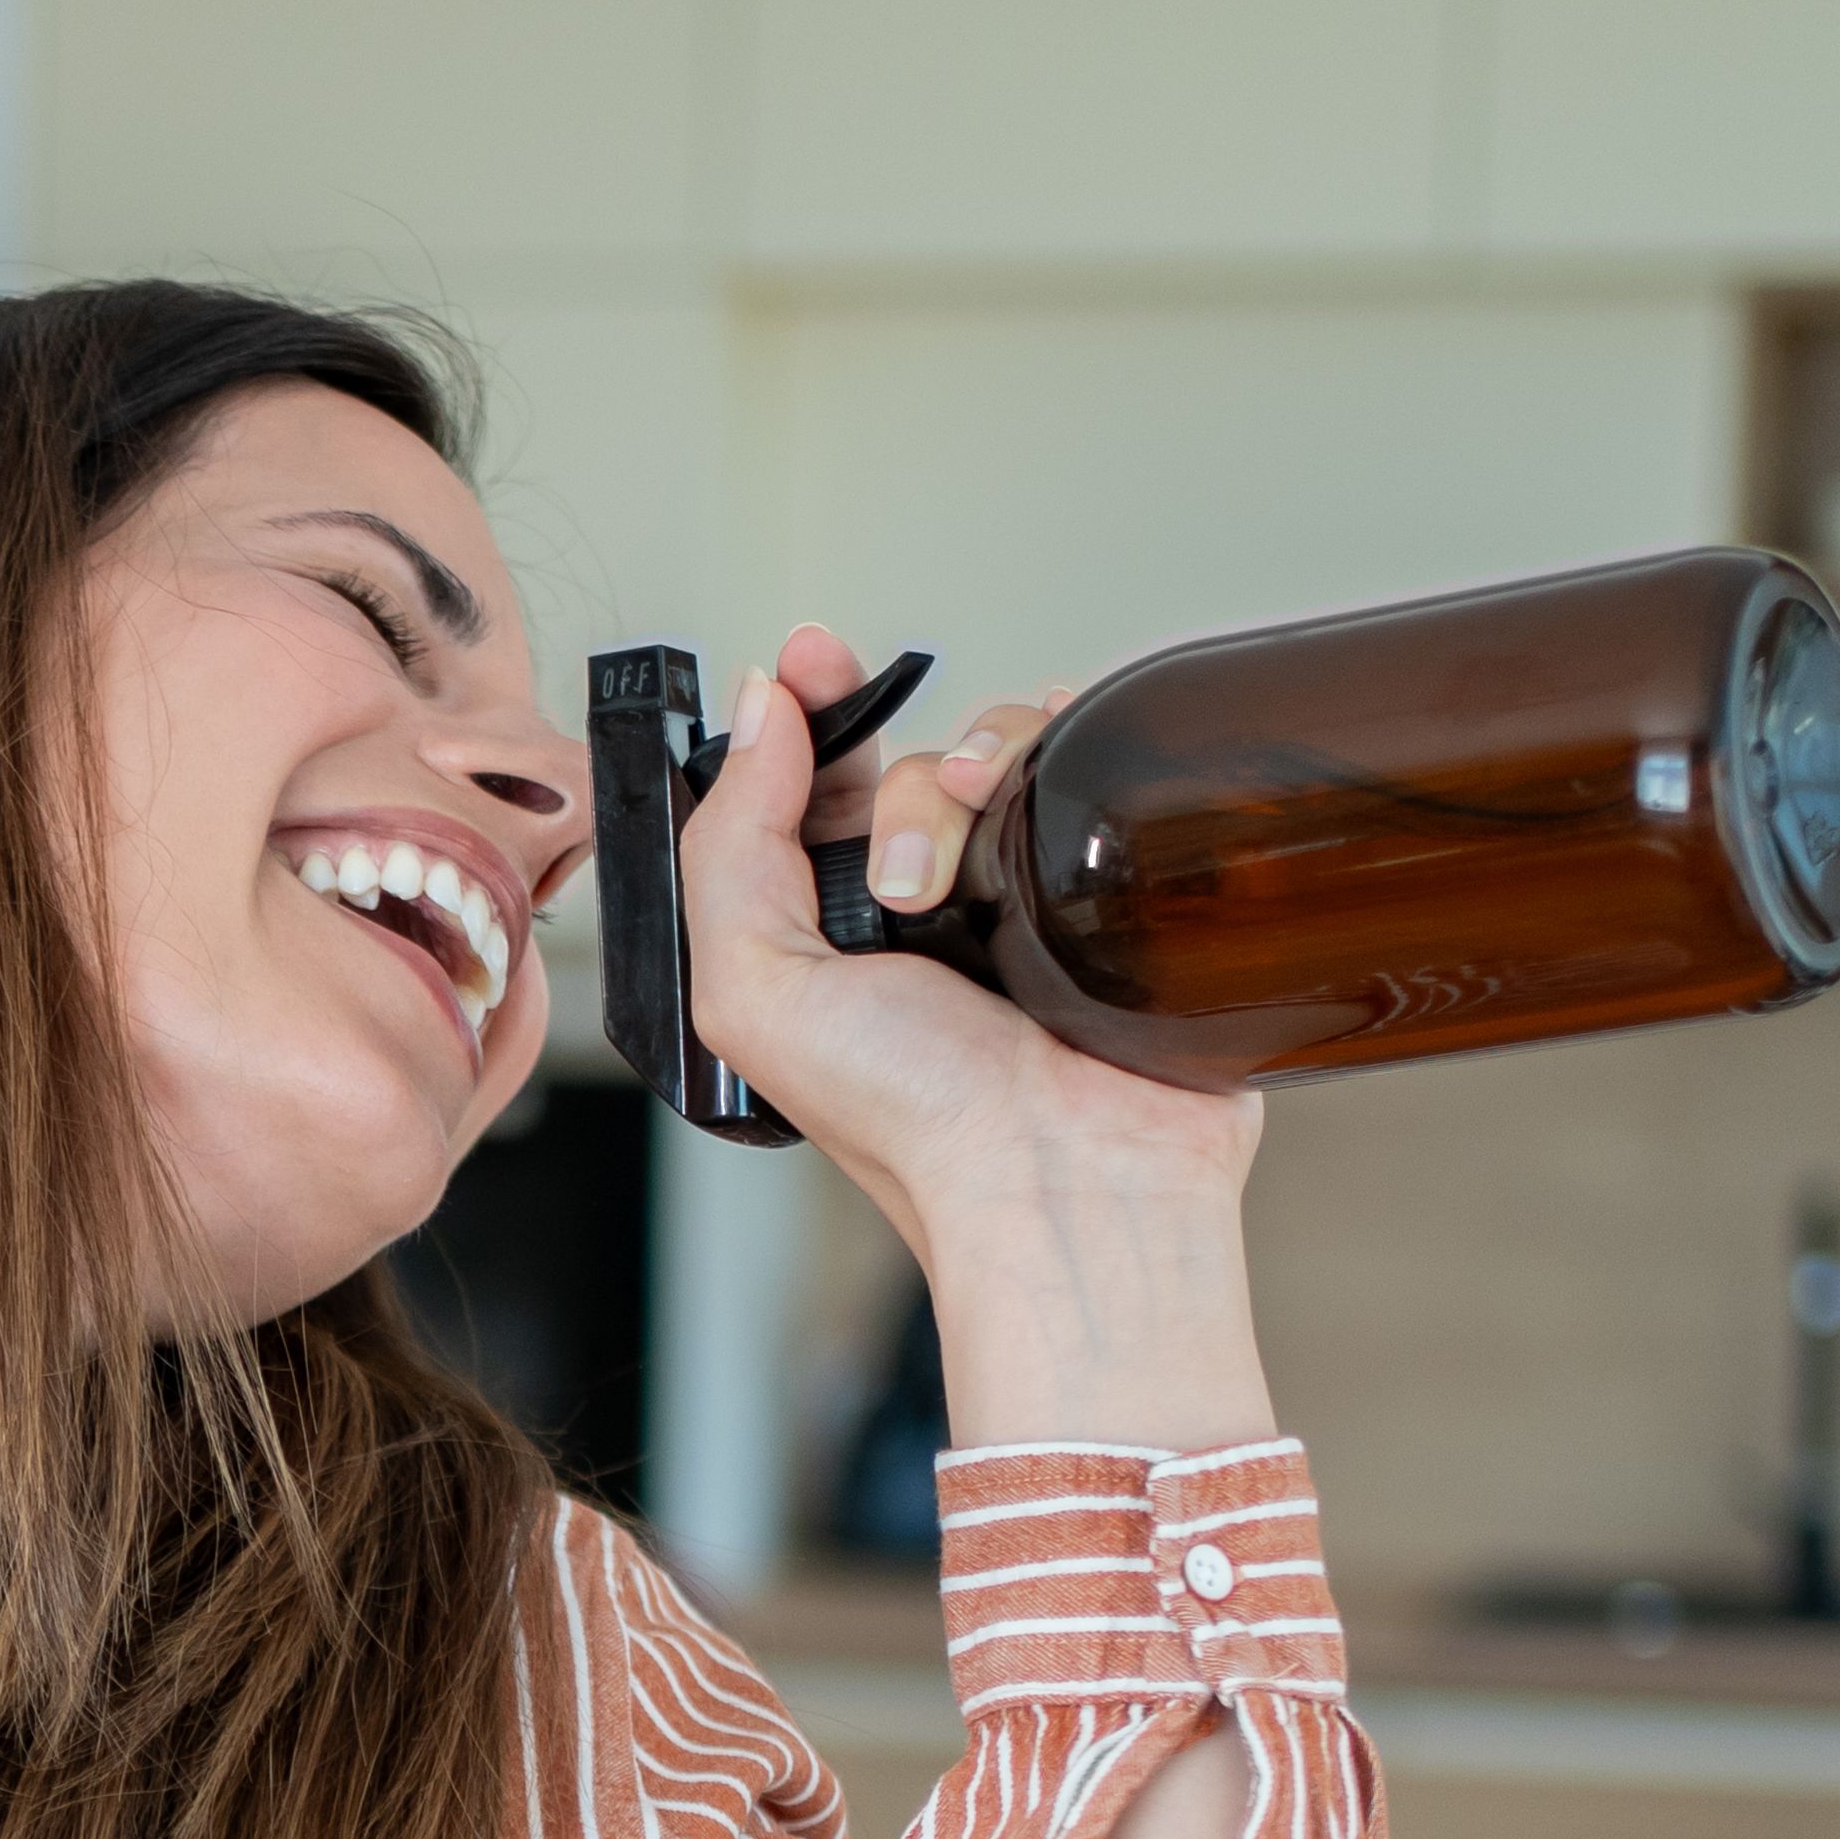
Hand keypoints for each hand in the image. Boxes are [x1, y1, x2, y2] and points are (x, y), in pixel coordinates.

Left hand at [679, 622, 1281, 1460]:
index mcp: (830, 937)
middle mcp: (929, 911)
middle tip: (904, 817)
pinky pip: (1094, 763)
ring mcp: (1027, 892)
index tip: (810, 658)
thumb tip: (757, 708)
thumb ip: (726, 847)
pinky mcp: (1113, 879)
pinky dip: (1067, 748)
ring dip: (968, 769)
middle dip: (890, 757)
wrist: (1069, 1180)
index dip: (808, 713)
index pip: (812, 790)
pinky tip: (1045, 797)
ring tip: (960, 864)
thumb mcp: (754, 989)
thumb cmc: (915, 1121)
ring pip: (999, 751)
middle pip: (907, 757)